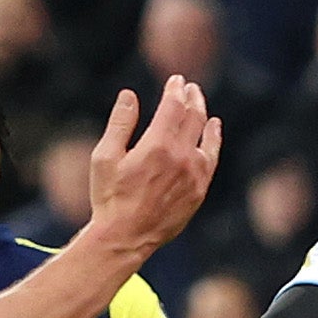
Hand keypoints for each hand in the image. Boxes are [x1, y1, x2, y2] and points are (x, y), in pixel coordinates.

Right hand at [83, 79, 220, 258]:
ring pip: (204, 134)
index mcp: (156, 146)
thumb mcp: (104, 157)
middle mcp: (181, 157)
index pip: (173, 107)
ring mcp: (194, 174)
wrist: (126, 237)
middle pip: (192, 116)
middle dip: (190, 97)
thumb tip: (129, 95)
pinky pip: (211, 157)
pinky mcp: (199, 189)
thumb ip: (119, 124)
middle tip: (189, 86)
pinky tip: (213, 127)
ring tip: (198, 101)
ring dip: (202, 113)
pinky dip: (213, 139)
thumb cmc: (109, 197)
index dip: (175, 90)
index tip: (175, 80)